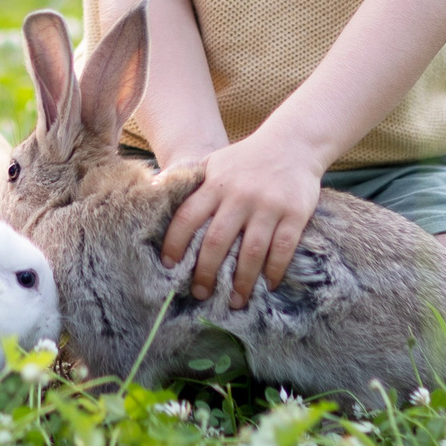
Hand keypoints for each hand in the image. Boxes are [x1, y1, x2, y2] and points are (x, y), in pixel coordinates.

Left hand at [161, 132, 324, 308]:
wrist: (293, 144)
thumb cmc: (246, 159)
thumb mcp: (213, 162)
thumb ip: (186, 177)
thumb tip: (151, 189)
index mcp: (215, 184)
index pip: (188, 216)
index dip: (175, 243)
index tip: (169, 266)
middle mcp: (240, 195)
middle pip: (217, 241)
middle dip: (207, 272)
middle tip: (200, 293)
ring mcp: (268, 205)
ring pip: (252, 251)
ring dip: (242, 281)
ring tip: (236, 301)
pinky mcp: (295, 213)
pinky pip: (283, 249)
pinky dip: (274, 270)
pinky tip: (268, 285)